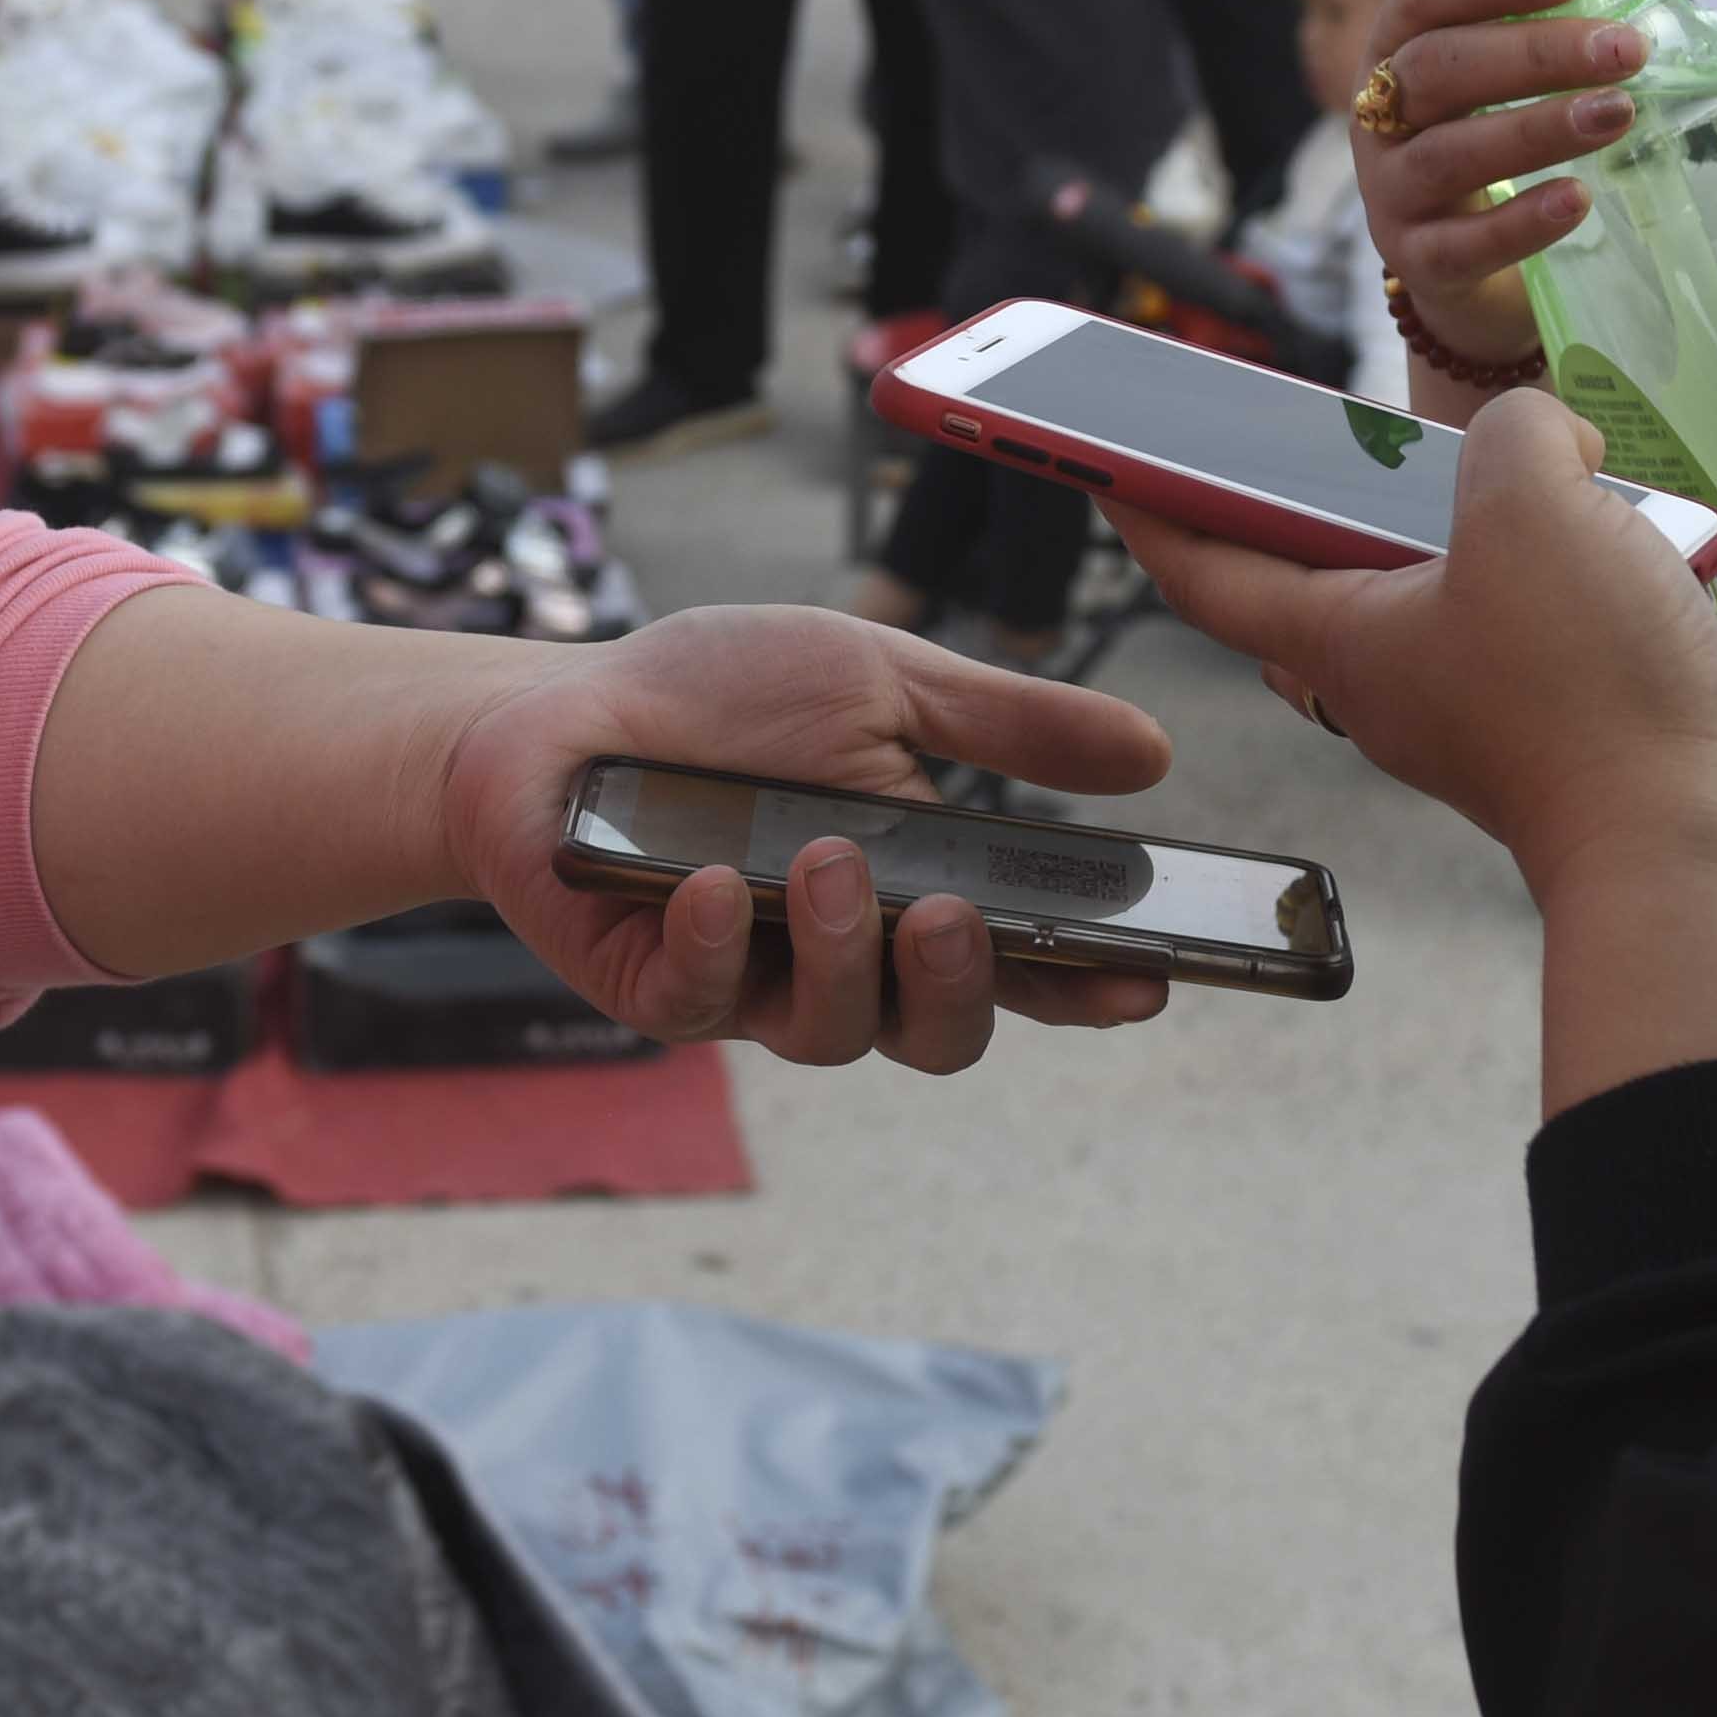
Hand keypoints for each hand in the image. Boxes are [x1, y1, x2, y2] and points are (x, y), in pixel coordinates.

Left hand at [439, 603, 1175, 1070]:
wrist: (562, 705)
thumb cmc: (721, 696)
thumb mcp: (881, 681)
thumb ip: (1010, 723)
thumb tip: (1153, 751)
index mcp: (914, 894)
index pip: (1020, 968)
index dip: (1085, 990)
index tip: (1141, 979)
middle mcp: (842, 959)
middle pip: (938, 1036)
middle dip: (959, 989)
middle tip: (948, 915)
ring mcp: (749, 984)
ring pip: (831, 1032)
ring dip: (840, 951)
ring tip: (824, 860)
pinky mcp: (653, 988)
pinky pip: (703, 1007)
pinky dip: (718, 947)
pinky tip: (715, 886)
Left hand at [1109, 391, 1716, 1096]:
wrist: (1688, 841)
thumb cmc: (1581, 684)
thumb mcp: (1530, 502)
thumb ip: (1516, 434)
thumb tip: (1548, 448)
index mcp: (1341, 637)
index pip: (1208, 569)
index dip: (1154, 509)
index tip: (1110, 461)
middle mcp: (1390, 681)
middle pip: (1324, 574)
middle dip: (1328, 496)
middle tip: (1354, 429)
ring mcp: (1472, 709)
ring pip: (1438, 595)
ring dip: (1469, 527)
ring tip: (1533, 464)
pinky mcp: (1553, 725)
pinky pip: (1528, 627)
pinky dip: (1553, 572)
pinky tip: (1615, 535)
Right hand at [1351, 0, 1649, 391]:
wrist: (1464, 265)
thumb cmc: (1494, 146)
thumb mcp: (1501, 82)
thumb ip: (1548, 36)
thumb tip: (1644, 3)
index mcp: (1395, 48)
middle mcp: (1379, 115)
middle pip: (1437, 67)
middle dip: (1536, 53)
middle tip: (1625, 50)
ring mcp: (1389, 191)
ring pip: (1449, 152)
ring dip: (1538, 128)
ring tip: (1617, 114)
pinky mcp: (1416, 260)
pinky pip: (1463, 244)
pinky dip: (1522, 221)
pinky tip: (1578, 200)